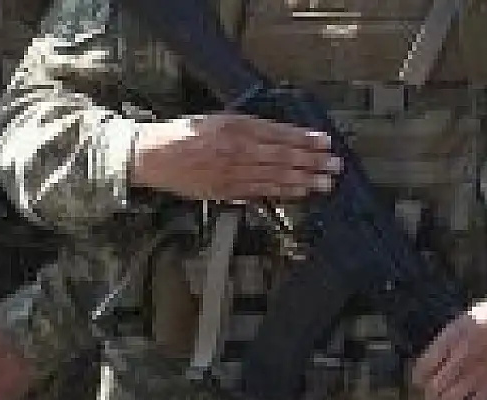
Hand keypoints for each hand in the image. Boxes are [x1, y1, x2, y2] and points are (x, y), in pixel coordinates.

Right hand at [131, 113, 340, 201]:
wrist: (152, 155)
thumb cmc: (184, 135)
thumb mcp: (218, 120)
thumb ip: (248, 129)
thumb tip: (280, 137)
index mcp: (235, 125)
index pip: (279, 132)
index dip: (304, 138)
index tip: (325, 141)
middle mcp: (237, 148)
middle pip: (283, 155)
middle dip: (312, 161)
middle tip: (335, 165)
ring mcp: (232, 171)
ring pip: (276, 175)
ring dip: (304, 179)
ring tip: (326, 181)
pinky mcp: (226, 189)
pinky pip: (261, 191)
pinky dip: (283, 191)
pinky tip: (301, 192)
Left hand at [412, 290, 486, 399]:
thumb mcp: (470, 316)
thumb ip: (452, 338)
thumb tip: (436, 361)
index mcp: (453, 336)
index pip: (424, 366)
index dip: (420, 379)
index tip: (421, 382)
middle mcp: (462, 355)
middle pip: (434, 388)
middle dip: (432, 396)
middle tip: (436, 397)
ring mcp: (479, 371)